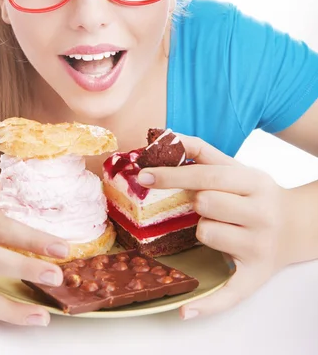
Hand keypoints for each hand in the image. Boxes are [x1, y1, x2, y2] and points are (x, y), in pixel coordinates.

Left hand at [137, 135, 288, 318]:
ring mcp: (259, 248)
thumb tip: (166, 135)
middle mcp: (261, 215)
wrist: (300, 225)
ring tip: (220, 227)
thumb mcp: (237, 167)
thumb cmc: (257, 194)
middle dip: (197, 203)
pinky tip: (184, 309)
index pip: (207, 177)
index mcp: (254, 183)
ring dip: (203, 230)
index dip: (172, 175)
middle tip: (207, 204)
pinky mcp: (255, 277)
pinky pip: (228, 293)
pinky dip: (206, 304)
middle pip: (205, 205)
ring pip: (207, 234)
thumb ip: (201, 151)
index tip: (144, 175)